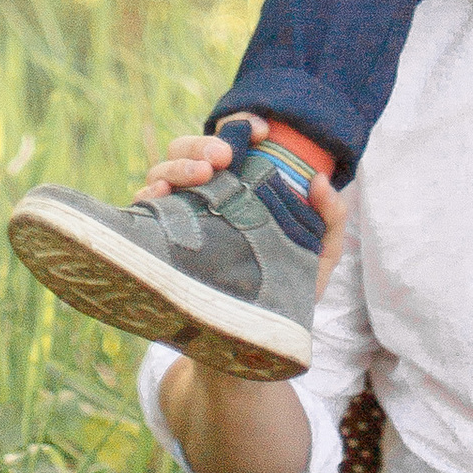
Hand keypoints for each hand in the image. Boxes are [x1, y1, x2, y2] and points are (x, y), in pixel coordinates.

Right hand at [143, 128, 349, 284]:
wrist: (251, 346)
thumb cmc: (285, 292)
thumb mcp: (317, 256)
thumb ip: (329, 219)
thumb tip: (319, 180)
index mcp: (241, 187)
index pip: (233, 142)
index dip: (242, 126)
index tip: (263, 131)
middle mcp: (206, 195)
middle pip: (191, 150)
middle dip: (204, 143)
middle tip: (224, 157)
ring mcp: (180, 216)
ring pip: (164, 170)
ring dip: (179, 165)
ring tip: (202, 175)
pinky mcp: (161, 241)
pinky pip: (143, 209)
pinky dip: (148, 195)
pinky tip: (159, 195)